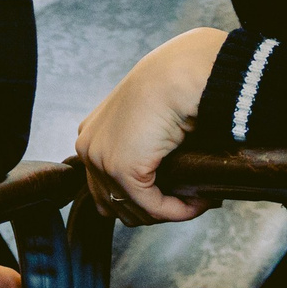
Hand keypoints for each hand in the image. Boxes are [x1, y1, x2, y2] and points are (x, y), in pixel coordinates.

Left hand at [74, 27, 227, 225]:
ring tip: (196, 201)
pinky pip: (153, 206)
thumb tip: (163, 183)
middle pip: (115, 205)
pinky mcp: (122, 170)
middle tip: (185, 202)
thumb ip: (142, 146)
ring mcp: (101, 160)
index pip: (105, 189)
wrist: (177, 75)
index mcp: (91, 136)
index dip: (138, 200)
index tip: (172, 196)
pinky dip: (177, 210)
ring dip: (168, 212)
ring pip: (134, 210)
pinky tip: (198, 202)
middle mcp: (88, 149)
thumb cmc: (169, 88)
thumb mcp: (146, 120)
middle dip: (151, 211)